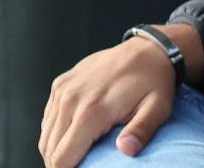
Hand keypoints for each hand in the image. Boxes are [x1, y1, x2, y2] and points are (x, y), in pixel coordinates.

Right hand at [38, 23, 202, 167]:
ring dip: (55, 148)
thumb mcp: (158, 107)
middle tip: (79, 166)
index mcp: (92, 110)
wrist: (149, 48)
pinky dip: (54, 130)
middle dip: (60, 164)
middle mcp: (71, 99)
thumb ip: (141, 130)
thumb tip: (126, 150)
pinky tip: (70, 135)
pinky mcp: (61, 83)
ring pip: (45, 134)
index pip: (62, 157)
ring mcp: (63, 90)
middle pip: (49, 148)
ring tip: (74, 155)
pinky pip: (47, 117)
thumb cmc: (154, 80)